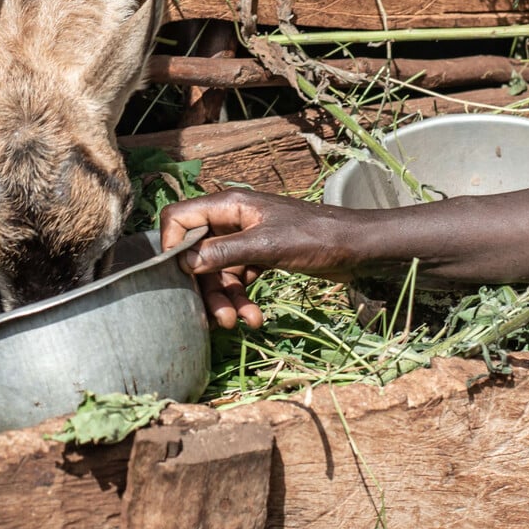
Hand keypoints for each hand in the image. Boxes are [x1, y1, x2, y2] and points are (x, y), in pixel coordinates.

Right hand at [159, 191, 369, 328]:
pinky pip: (238, 280)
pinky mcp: (259, 257)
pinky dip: (243, 299)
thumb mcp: (266, 246)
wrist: (356, 247)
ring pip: (218, 273)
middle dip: (205, 288)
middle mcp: (232, 220)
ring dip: (226, 300)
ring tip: (238, 323)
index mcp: (229, 205)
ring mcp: (246, 240)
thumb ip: (223, 252)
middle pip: (198, 254)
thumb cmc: (314, 237)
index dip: (172, 246)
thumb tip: (184, 262)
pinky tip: (255, 318)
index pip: (180, 218)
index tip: (180, 276)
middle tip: (218, 319)